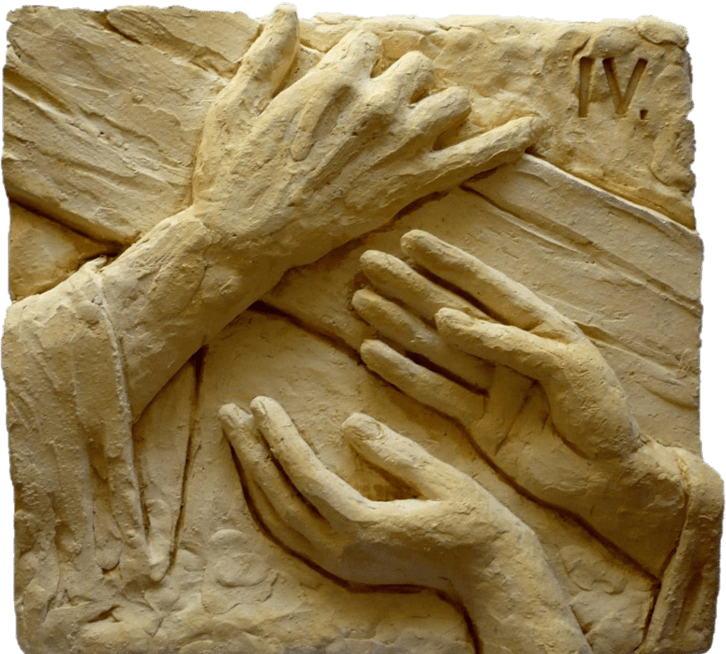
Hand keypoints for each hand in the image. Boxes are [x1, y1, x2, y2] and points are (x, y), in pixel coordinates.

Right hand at [191, 4, 544, 269]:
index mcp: (334, 77)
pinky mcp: (411, 184)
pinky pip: (473, 157)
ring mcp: (399, 144)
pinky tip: (531, 128)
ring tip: (428, 121)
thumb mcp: (236, 105)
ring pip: (449, 100)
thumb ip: (266, 54)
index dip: (358, 63)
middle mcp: (376, 104)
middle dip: (402, 80)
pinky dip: (505, 142)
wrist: (247, 238)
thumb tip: (283, 10)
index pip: (369, 44)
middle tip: (380, 110)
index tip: (348, 83)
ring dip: (441, 104)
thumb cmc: (234, 174)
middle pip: (415, 66)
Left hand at [219, 397, 519, 591]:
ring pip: (279, 520)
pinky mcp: (346, 568)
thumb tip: (348, 422)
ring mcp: (342, 565)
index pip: (304, 476)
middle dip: (251, 453)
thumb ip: (393, 452)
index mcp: (365, 527)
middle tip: (229, 414)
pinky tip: (261, 481)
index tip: (260, 404)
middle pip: (279, 498)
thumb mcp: (442, 479)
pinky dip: (269, 504)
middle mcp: (343, 552)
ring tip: (237, 439)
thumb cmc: (477, 525)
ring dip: (254, 477)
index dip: (278, 437)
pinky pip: (291, 534)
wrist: (493, 580)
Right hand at [353, 230, 685, 574]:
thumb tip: (447, 318)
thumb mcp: (566, 366)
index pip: (484, 286)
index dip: (447, 262)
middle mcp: (505, 349)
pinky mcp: (475, 420)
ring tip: (361, 301)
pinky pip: (434, 391)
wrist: (608, 478)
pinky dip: (403, 372)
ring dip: (397, 324)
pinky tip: (373, 351)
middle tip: (370, 263)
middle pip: (447, 311)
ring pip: (433, 348)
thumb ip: (507, 342)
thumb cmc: (602, 414)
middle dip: (409, 286)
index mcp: (535, 326)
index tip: (410, 240)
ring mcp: (488, 385)